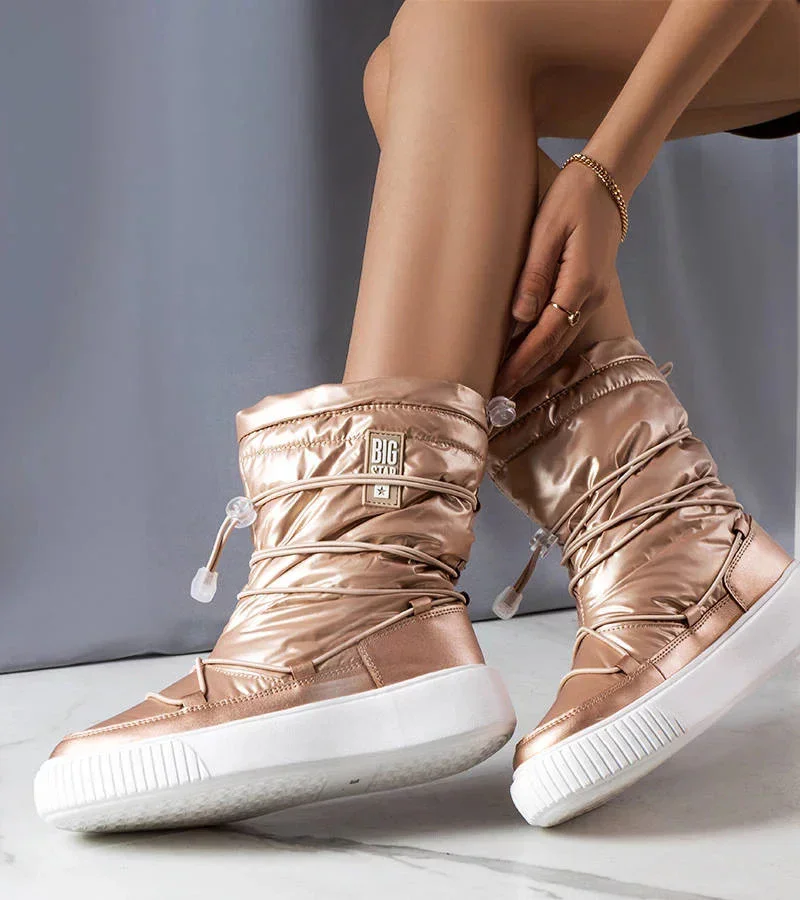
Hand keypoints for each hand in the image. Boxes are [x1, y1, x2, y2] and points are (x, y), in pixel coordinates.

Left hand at [494, 160, 622, 396]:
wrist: (608, 182)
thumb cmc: (572, 199)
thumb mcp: (547, 230)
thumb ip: (533, 275)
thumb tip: (519, 317)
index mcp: (579, 283)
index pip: (545, 336)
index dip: (521, 363)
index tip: (499, 383)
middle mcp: (591, 297)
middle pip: (553, 347)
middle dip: (525, 374)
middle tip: (495, 397)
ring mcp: (594, 297)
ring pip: (560, 342)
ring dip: (535, 366)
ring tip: (508, 385)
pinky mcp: (590, 292)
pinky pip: (565, 329)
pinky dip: (545, 349)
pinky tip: (528, 358)